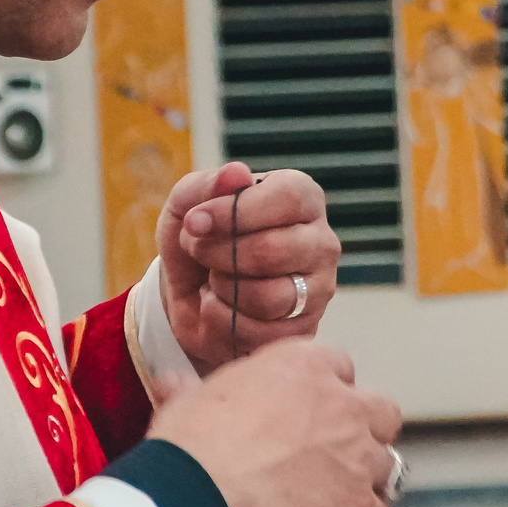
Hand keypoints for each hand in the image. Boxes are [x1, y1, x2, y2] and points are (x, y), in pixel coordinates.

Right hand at [148, 339, 399, 506]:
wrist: (194, 499)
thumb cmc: (189, 447)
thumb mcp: (186, 402)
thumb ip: (193, 390)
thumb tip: (175, 384)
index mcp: (302, 367)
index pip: (338, 366)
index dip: (326, 391)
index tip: (311, 409)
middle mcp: (341, 406)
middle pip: (380, 413)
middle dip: (363, 431)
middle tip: (334, 452)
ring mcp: (355, 458)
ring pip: (386, 466)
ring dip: (366, 481)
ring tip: (337, 498)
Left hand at [158, 163, 338, 371]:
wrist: (192, 296)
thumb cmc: (199, 241)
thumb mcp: (186, 207)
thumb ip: (204, 186)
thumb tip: (236, 173)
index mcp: (302, 198)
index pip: (286, 198)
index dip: (234, 212)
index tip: (195, 222)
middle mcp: (321, 242)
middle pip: (271, 251)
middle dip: (216, 254)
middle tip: (197, 251)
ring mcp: (319, 289)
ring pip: (266, 297)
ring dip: (221, 289)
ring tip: (213, 278)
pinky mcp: (304, 330)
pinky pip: (259, 333)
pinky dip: (222, 321)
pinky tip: (221, 306)